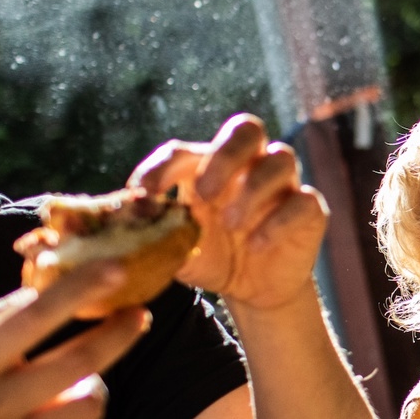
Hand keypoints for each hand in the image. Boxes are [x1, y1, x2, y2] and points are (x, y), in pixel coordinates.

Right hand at [0, 262, 148, 418]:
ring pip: (88, 403)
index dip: (79, 291)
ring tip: (78, 383)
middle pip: (78, 363)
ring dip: (95, 386)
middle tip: (140, 314)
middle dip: (117, 334)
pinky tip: (59, 409)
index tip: (117, 268)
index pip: (33, 318)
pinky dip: (79, 412)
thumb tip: (45, 289)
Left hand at [129, 113, 328, 310]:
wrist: (252, 289)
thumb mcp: (173, 247)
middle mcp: (249, 165)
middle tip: (203, 192)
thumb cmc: (210, 256)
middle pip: (246, 129)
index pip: (185, 150)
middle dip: (223, 156)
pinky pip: (304, 201)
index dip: (162, 166)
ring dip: (252, 189)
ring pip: (280, 158)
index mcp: (209, 167)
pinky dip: (278, 222)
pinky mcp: (310, 211)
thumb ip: (149, 230)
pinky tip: (257, 245)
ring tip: (231, 223)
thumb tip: (110, 218)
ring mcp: (283, 185)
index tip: (143, 193)